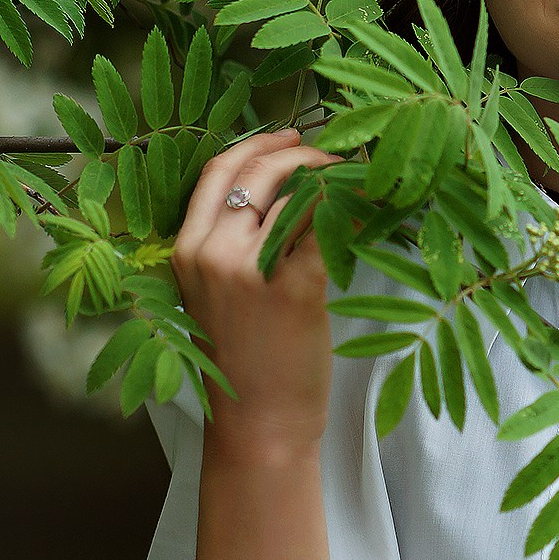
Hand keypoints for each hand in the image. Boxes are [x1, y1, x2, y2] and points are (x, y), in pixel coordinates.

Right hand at [170, 127, 343, 440]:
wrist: (257, 424)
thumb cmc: (245, 361)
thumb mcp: (217, 294)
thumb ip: (233, 245)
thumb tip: (286, 190)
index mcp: (186, 250)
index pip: (218, 171)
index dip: (259, 144)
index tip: (293, 136)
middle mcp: (212, 252)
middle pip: (261, 172)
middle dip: (304, 154)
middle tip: (338, 157)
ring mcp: (251, 270)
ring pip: (299, 194)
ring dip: (335, 178)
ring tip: (360, 180)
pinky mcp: (295, 289)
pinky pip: (330, 229)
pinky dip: (354, 212)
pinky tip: (372, 212)